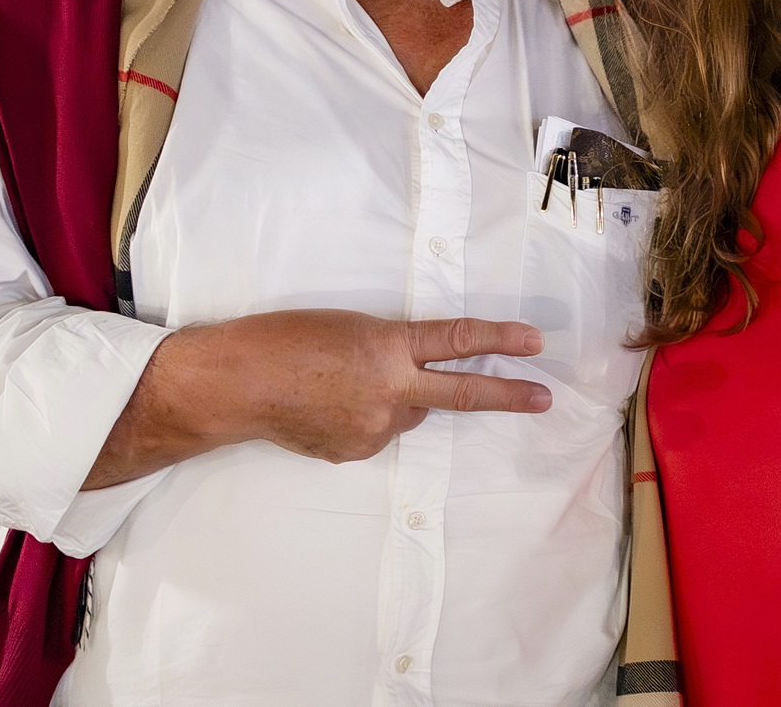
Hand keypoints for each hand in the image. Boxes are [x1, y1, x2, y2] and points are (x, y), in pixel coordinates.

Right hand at [89, 309, 548, 486]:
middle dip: (508, 395)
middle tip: (544, 397)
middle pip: (462, 393)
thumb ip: (391, 351)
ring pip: (409, 414)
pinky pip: (378, 433)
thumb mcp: (348, 327)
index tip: (535, 342)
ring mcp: (375, 427)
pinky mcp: (356, 452)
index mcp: (388, 346)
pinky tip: (328, 407)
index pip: (458, 341)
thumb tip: (413, 379)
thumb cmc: (285, 339)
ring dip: (396, 400)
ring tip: (343, 385)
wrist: (236, 383)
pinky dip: (365, 419)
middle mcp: (390, 390)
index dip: (500, 340)